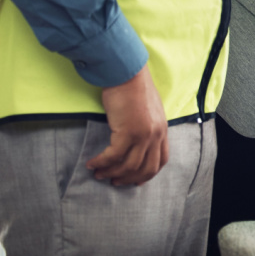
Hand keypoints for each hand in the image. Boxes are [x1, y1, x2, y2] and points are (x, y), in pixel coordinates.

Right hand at [86, 65, 168, 185]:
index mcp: (162, 129)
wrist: (127, 73)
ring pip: (129, 165)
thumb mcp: (148, 110)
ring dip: (112, 173)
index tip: (136, 180)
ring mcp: (143, 134)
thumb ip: (147, 126)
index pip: (161, 159)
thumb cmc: (133, 88)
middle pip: (147, 168)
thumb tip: (135, 140)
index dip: (148, 173)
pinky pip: (113, 156)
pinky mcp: (128, 132)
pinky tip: (92, 163)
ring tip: (99, 174)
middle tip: (115, 182)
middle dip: (130, 178)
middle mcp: (156, 134)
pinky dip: (101, 162)